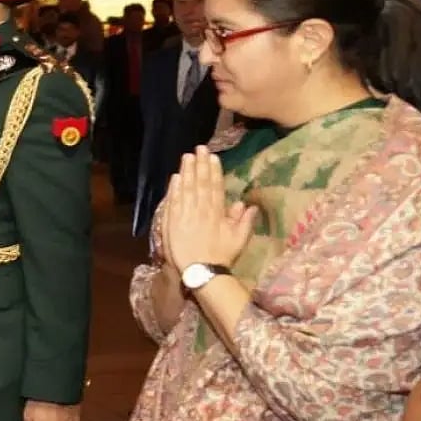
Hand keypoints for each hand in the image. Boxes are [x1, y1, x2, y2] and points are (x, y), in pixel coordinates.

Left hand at [23, 400, 79, 420]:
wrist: (57, 390)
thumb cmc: (40, 402)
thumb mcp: (28, 416)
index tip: (33, 420)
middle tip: (42, 411)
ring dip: (57, 420)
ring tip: (51, 407)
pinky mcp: (76, 416)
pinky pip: (69, 419)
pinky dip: (65, 415)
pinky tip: (60, 407)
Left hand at [165, 146, 256, 273]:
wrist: (200, 272)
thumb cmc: (220, 257)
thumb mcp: (239, 239)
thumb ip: (244, 221)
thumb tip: (248, 204)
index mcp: (217, 213)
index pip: (215, 187)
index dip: (214, 171)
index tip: (213, 157)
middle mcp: (201, 210)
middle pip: (200, 183)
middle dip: (200, 165)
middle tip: (199, 148)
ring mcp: (185, 215)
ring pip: (186, 189)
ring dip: (187, 171)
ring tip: (187, 157)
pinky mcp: (172, 222)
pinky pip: (173, 202)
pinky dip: (174, 189)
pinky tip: (175, 177)